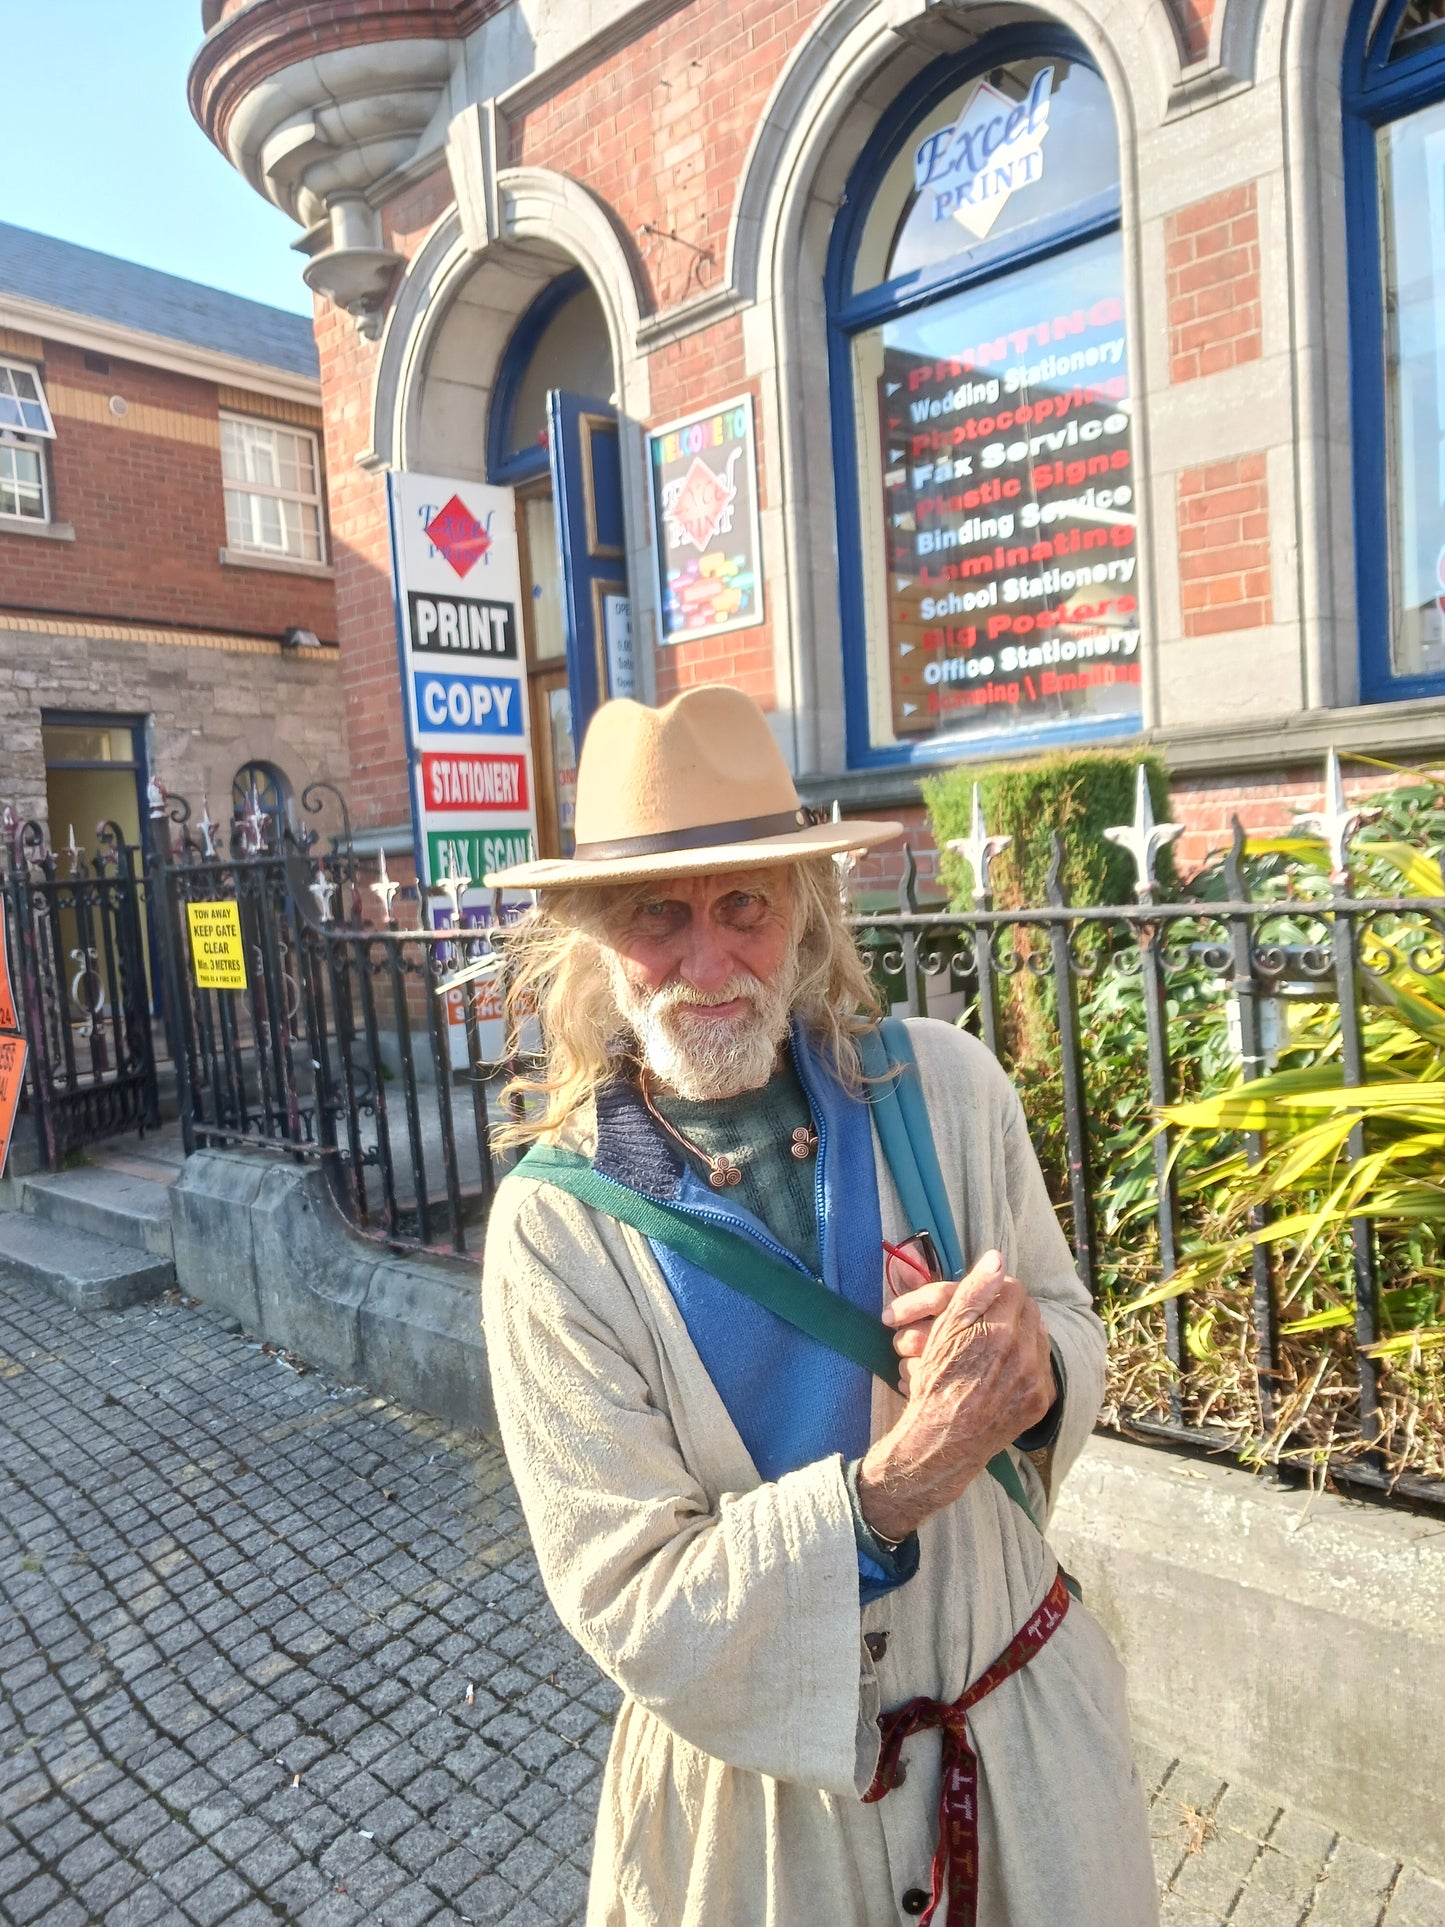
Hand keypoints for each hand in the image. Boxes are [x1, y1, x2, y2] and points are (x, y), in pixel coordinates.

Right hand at [859, 1249, 1053, 1541]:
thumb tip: (996, 1258)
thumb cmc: (935, 1385)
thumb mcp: (944, 1332)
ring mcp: (1036, 1380)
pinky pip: (1043, 1366)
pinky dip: (1028, 1360)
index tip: (984, 1295)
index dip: (996, 1288)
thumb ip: (973, 1292)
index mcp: (999, 1332)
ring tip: (998, 1337)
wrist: (943, 1441)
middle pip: (1029, 1311)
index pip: (1013, 1289)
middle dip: (1010, 1307)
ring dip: (1020, 1331)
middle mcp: (1025, 1354)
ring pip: (1038, 1336)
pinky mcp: (1041, 1401)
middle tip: (990, 1313)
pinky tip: (1008, 1363)